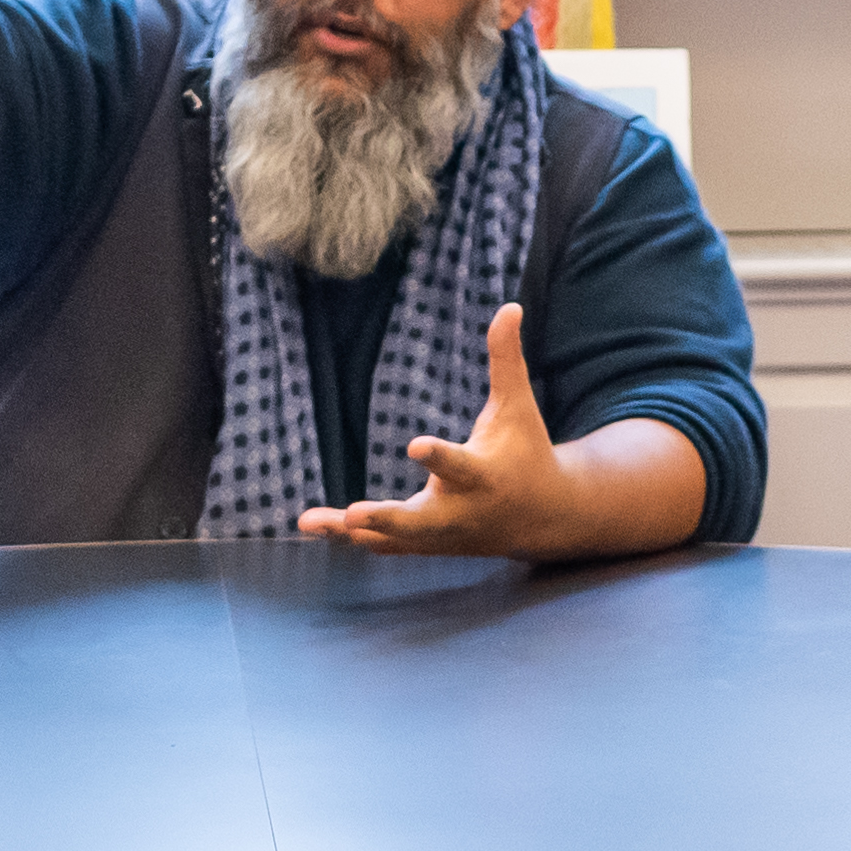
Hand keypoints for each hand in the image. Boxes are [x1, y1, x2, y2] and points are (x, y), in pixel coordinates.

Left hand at [299, 306, 699, 562]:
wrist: (543, 517)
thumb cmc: (527, 450)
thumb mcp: (517, 405)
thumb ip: (506, 360)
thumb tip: (510, 305)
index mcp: (483, 475)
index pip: (459, 466)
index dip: (438, 458)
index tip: (414, 446)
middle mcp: (460, 510)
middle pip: (420, 520)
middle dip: (386, 518)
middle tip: (352, 514)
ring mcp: (441, 534)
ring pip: (392, 538)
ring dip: (351, 531)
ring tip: (307, 522)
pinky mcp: (427, 544)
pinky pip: (385, 545)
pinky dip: (352, 538)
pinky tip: (314, 526)